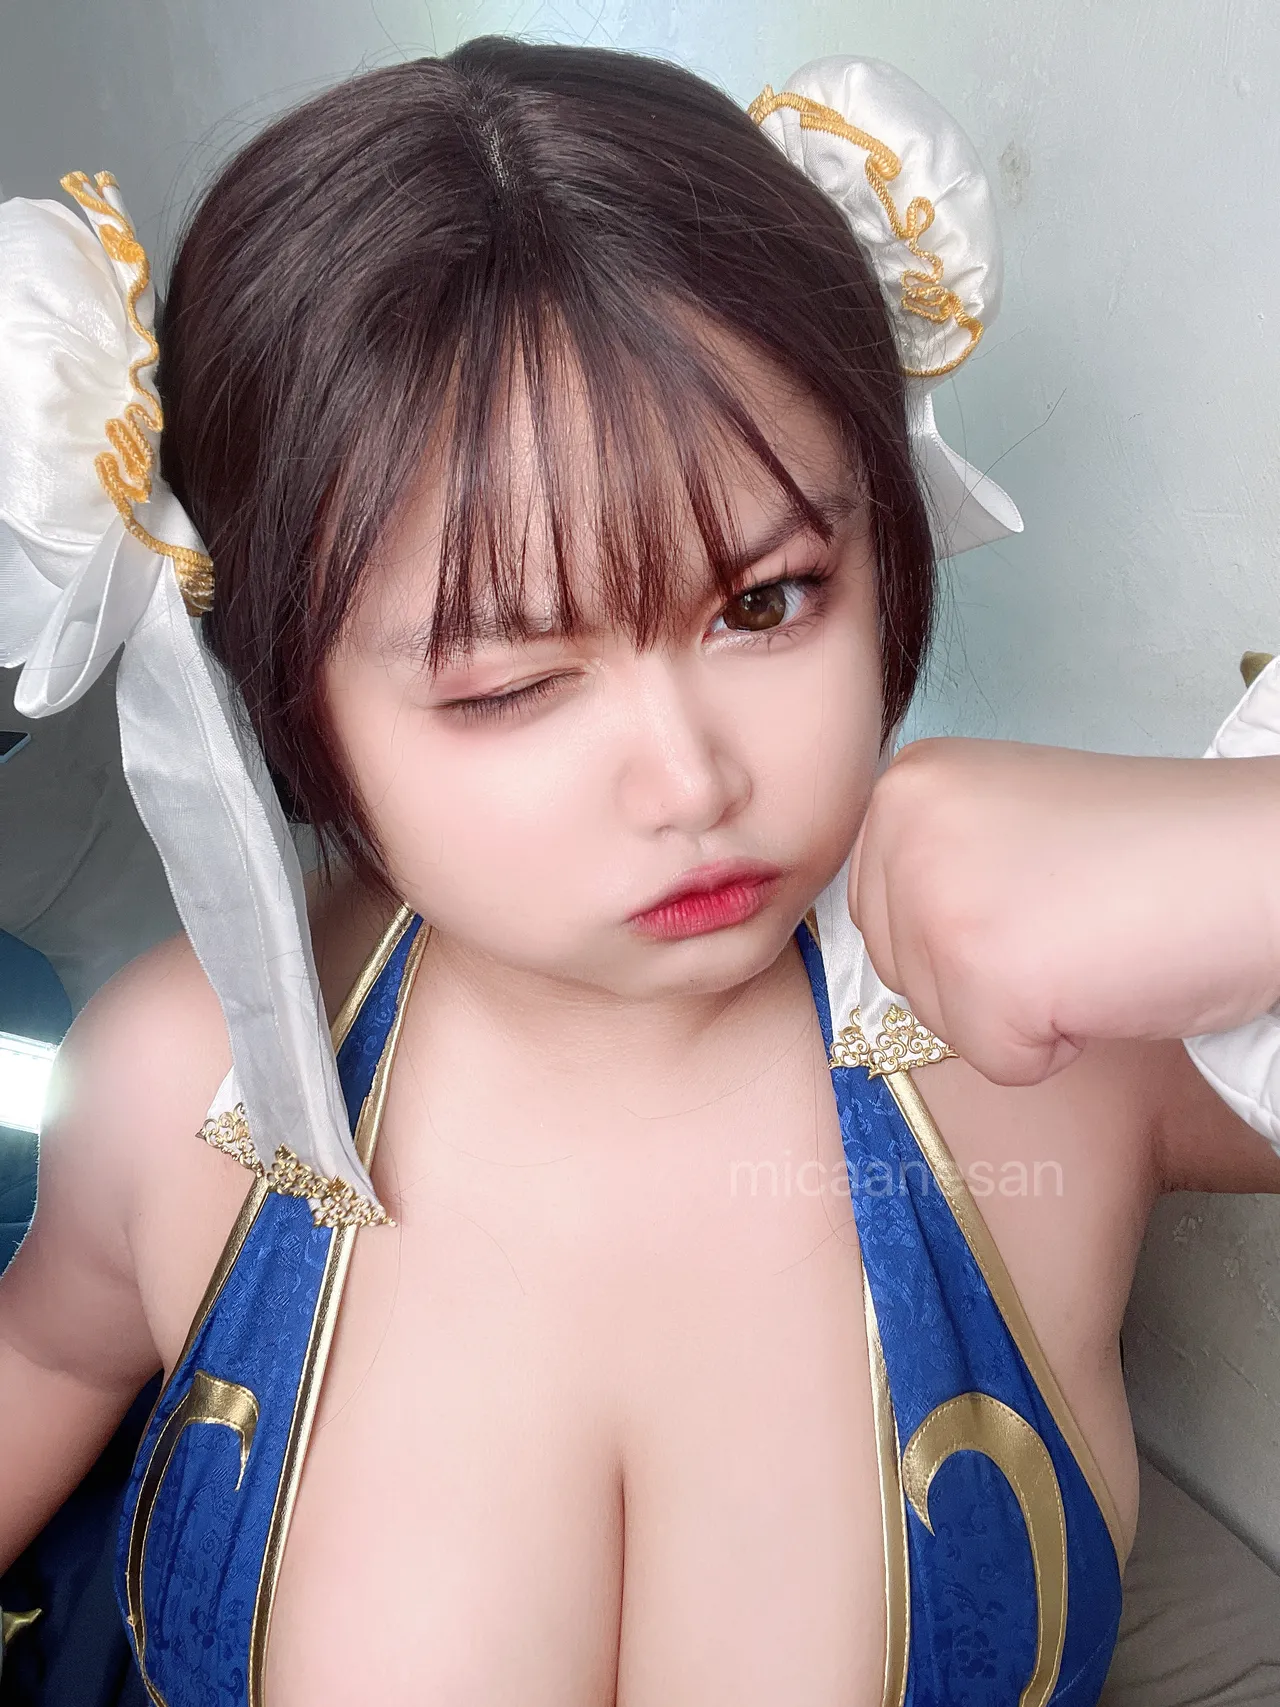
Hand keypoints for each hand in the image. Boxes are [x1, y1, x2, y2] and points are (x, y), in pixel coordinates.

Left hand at [848, 738, 1279, 1084]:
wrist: (1261, 859)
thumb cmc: (1155, 852)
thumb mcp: (1004, 824)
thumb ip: (932, 864)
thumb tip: (883, 941)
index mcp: (910, 782)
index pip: (877, 909)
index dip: (965, 929)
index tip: (1040, 894)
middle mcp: (904, 826)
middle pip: (897, 969)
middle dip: (983, 974)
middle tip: (1072, 919)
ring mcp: (939, 899)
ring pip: (940, 1021)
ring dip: (1018, 1009)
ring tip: (1088, 940)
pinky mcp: (988, 973)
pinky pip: (997, 1062)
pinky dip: (1056, 1047)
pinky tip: (1103, 979)